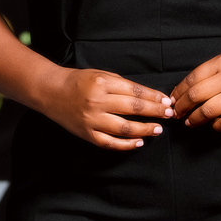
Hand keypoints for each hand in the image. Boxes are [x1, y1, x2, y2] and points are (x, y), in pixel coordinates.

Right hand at [42, 69, 174, 150]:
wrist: (51, 92)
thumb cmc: (78, 81)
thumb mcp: (101, 75)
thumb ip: (123, 85)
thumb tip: (150, 97)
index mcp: (102, 83)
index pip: (135, 91)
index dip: (154, 97)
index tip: (166, 101)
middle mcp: (97, 102)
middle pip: (134, 109)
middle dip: (155, 112)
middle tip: (169, 114)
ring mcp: (91, 120)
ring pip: (124, 128)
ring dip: (145, 129)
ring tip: (158, 129)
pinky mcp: (87, 134)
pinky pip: (110, 143)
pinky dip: (126, 144)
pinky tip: (139, 142)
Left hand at [171, 51, 220, 130]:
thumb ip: (210, 73)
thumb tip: (183, 91)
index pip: (192, 78)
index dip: (178, 92)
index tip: (172, 100)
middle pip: (196, 95)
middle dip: (181, 107)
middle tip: (176, 114)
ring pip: (207, 110)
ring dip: (194, 119)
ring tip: (189, 122)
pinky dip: (215, 126)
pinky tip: (213, 125)